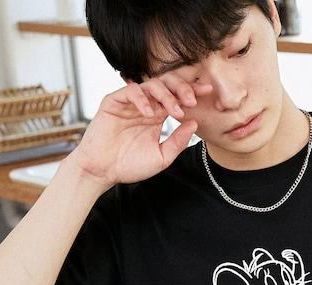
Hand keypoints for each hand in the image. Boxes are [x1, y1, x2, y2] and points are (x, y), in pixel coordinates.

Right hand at [68, 72, 213, 189]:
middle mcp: (145, 106)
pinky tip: (150, 114)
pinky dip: (142, 99)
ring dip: (166, 95)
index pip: (177, 98)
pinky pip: (131, 92)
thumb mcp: (162, 157)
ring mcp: (130, 103)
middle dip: (182, 88)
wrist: (103, 171)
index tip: (207, 93)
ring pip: (151, 85)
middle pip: (167, 85)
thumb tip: (194, 123)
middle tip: (193, 100)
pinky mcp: (114, 102)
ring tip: (175, 111)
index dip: (192, 92)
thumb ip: (178, 141)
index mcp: (157, 116)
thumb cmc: (130, 166)